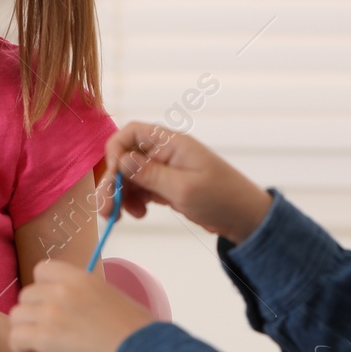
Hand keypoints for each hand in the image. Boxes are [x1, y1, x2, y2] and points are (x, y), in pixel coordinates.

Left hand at [8, 260, 155, 351]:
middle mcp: (62, 289)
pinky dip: (22, 349)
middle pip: (26, 295)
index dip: (42, 289)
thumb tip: (73, 312)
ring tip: (45, 347)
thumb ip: (85, 297)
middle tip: (52, 333)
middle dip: (34, 314)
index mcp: (80, 277)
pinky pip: (15, 338)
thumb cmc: (135, 332)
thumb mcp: (111, 298)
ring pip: (16, 316)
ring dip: (27, 332)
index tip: (54, 306)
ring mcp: (52, 311)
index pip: (42, 269)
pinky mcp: (45, 336)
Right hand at [97, 122, 273, 243]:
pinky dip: (133, 201)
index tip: (112, 180)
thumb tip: (121, 160)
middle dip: (112, 182)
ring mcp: (165, 169)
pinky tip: (138, 214)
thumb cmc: (222, 199)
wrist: (244, 218)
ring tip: (122, 217)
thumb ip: (150, 174)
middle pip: (125, 157)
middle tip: (106, 209)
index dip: (115, 153)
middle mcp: (165, 152)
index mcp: (171, 143)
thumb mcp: (184, 189)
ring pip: (129, 176)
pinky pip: (140, 188)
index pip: (130, 133)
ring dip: (121, 194)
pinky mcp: (166, 185)